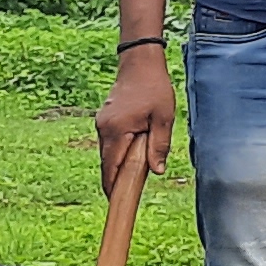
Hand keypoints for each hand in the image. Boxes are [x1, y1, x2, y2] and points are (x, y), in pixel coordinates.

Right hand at [95, 46, 174, 195]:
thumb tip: (156, 171)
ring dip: (118, 163)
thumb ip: (159, 146)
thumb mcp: (164, 119)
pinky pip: (109, 142)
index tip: (115, 202)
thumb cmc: (155, 88)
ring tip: (134, 171)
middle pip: (106, 162)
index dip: (112, 186)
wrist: (139, 63)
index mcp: (117, 131)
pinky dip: (118, 151)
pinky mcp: (105, 119)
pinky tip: (132, 152)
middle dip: (116, 178)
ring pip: (107, 152)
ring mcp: (101, 124)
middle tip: (128, 192)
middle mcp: (104, 129)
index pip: (111, 166)